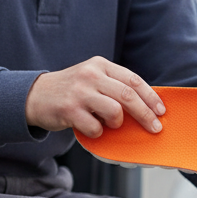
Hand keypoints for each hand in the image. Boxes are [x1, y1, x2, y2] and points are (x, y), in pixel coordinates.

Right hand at [26, 56, 165, 136]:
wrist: (35, 96)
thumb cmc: (71, 91)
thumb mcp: (92, 78)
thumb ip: (114, 85)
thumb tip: (147, 104)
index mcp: (100, 65)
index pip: (133, 80)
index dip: (150, 97)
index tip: (161, 111)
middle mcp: (91, 75)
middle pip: (128, 96)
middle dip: (145, 114)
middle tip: (155, 127)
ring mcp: (79, 92)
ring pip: (115, 111)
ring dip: (117, 122)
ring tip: (108, 123)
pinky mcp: (69, 110)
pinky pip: (95, 127)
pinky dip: (97, 132)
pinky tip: (90, 128)